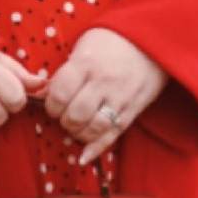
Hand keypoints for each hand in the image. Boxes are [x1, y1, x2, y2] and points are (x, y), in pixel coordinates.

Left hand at [45, 27, 167, 164]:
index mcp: (86, 64)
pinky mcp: (133, 110)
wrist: (151, 40)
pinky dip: (96, 149)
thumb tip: (46, 94)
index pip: (59, 94)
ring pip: (93, 128)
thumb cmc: (112, 41)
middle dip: (64, 121)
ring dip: (79, 134)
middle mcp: (103, 83)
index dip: (51, 105)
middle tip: (65, 115)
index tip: (54, 104)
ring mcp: (120, 98)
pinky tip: (84, 156)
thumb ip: (67, 71)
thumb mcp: (85, 47)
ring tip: (77, 127)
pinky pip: (113, 135)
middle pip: (75, 115)